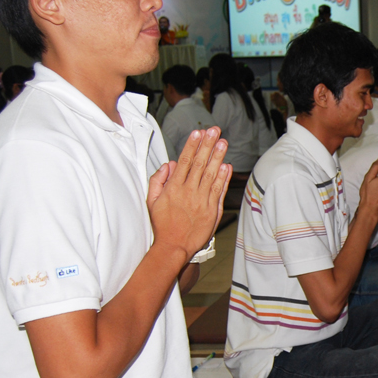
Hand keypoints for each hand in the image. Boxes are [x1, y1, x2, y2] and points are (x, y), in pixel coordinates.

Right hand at [148, 127, 230, 263]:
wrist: (174, 247)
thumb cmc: (162, 225)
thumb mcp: (152, 201)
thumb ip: (158, 181)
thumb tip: (169, 164)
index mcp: (173, 188)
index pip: (184, 162)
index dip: (192, 146)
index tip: (197, 133)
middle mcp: (188, 192)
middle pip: (199, 164)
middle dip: (207, 145)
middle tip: (214, 130)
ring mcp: (201, 201)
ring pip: (211, 175)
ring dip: (217, 157)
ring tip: (223, 142)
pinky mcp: (211, 210)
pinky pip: (218, 191)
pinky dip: (223, 178)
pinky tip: (226, 165)